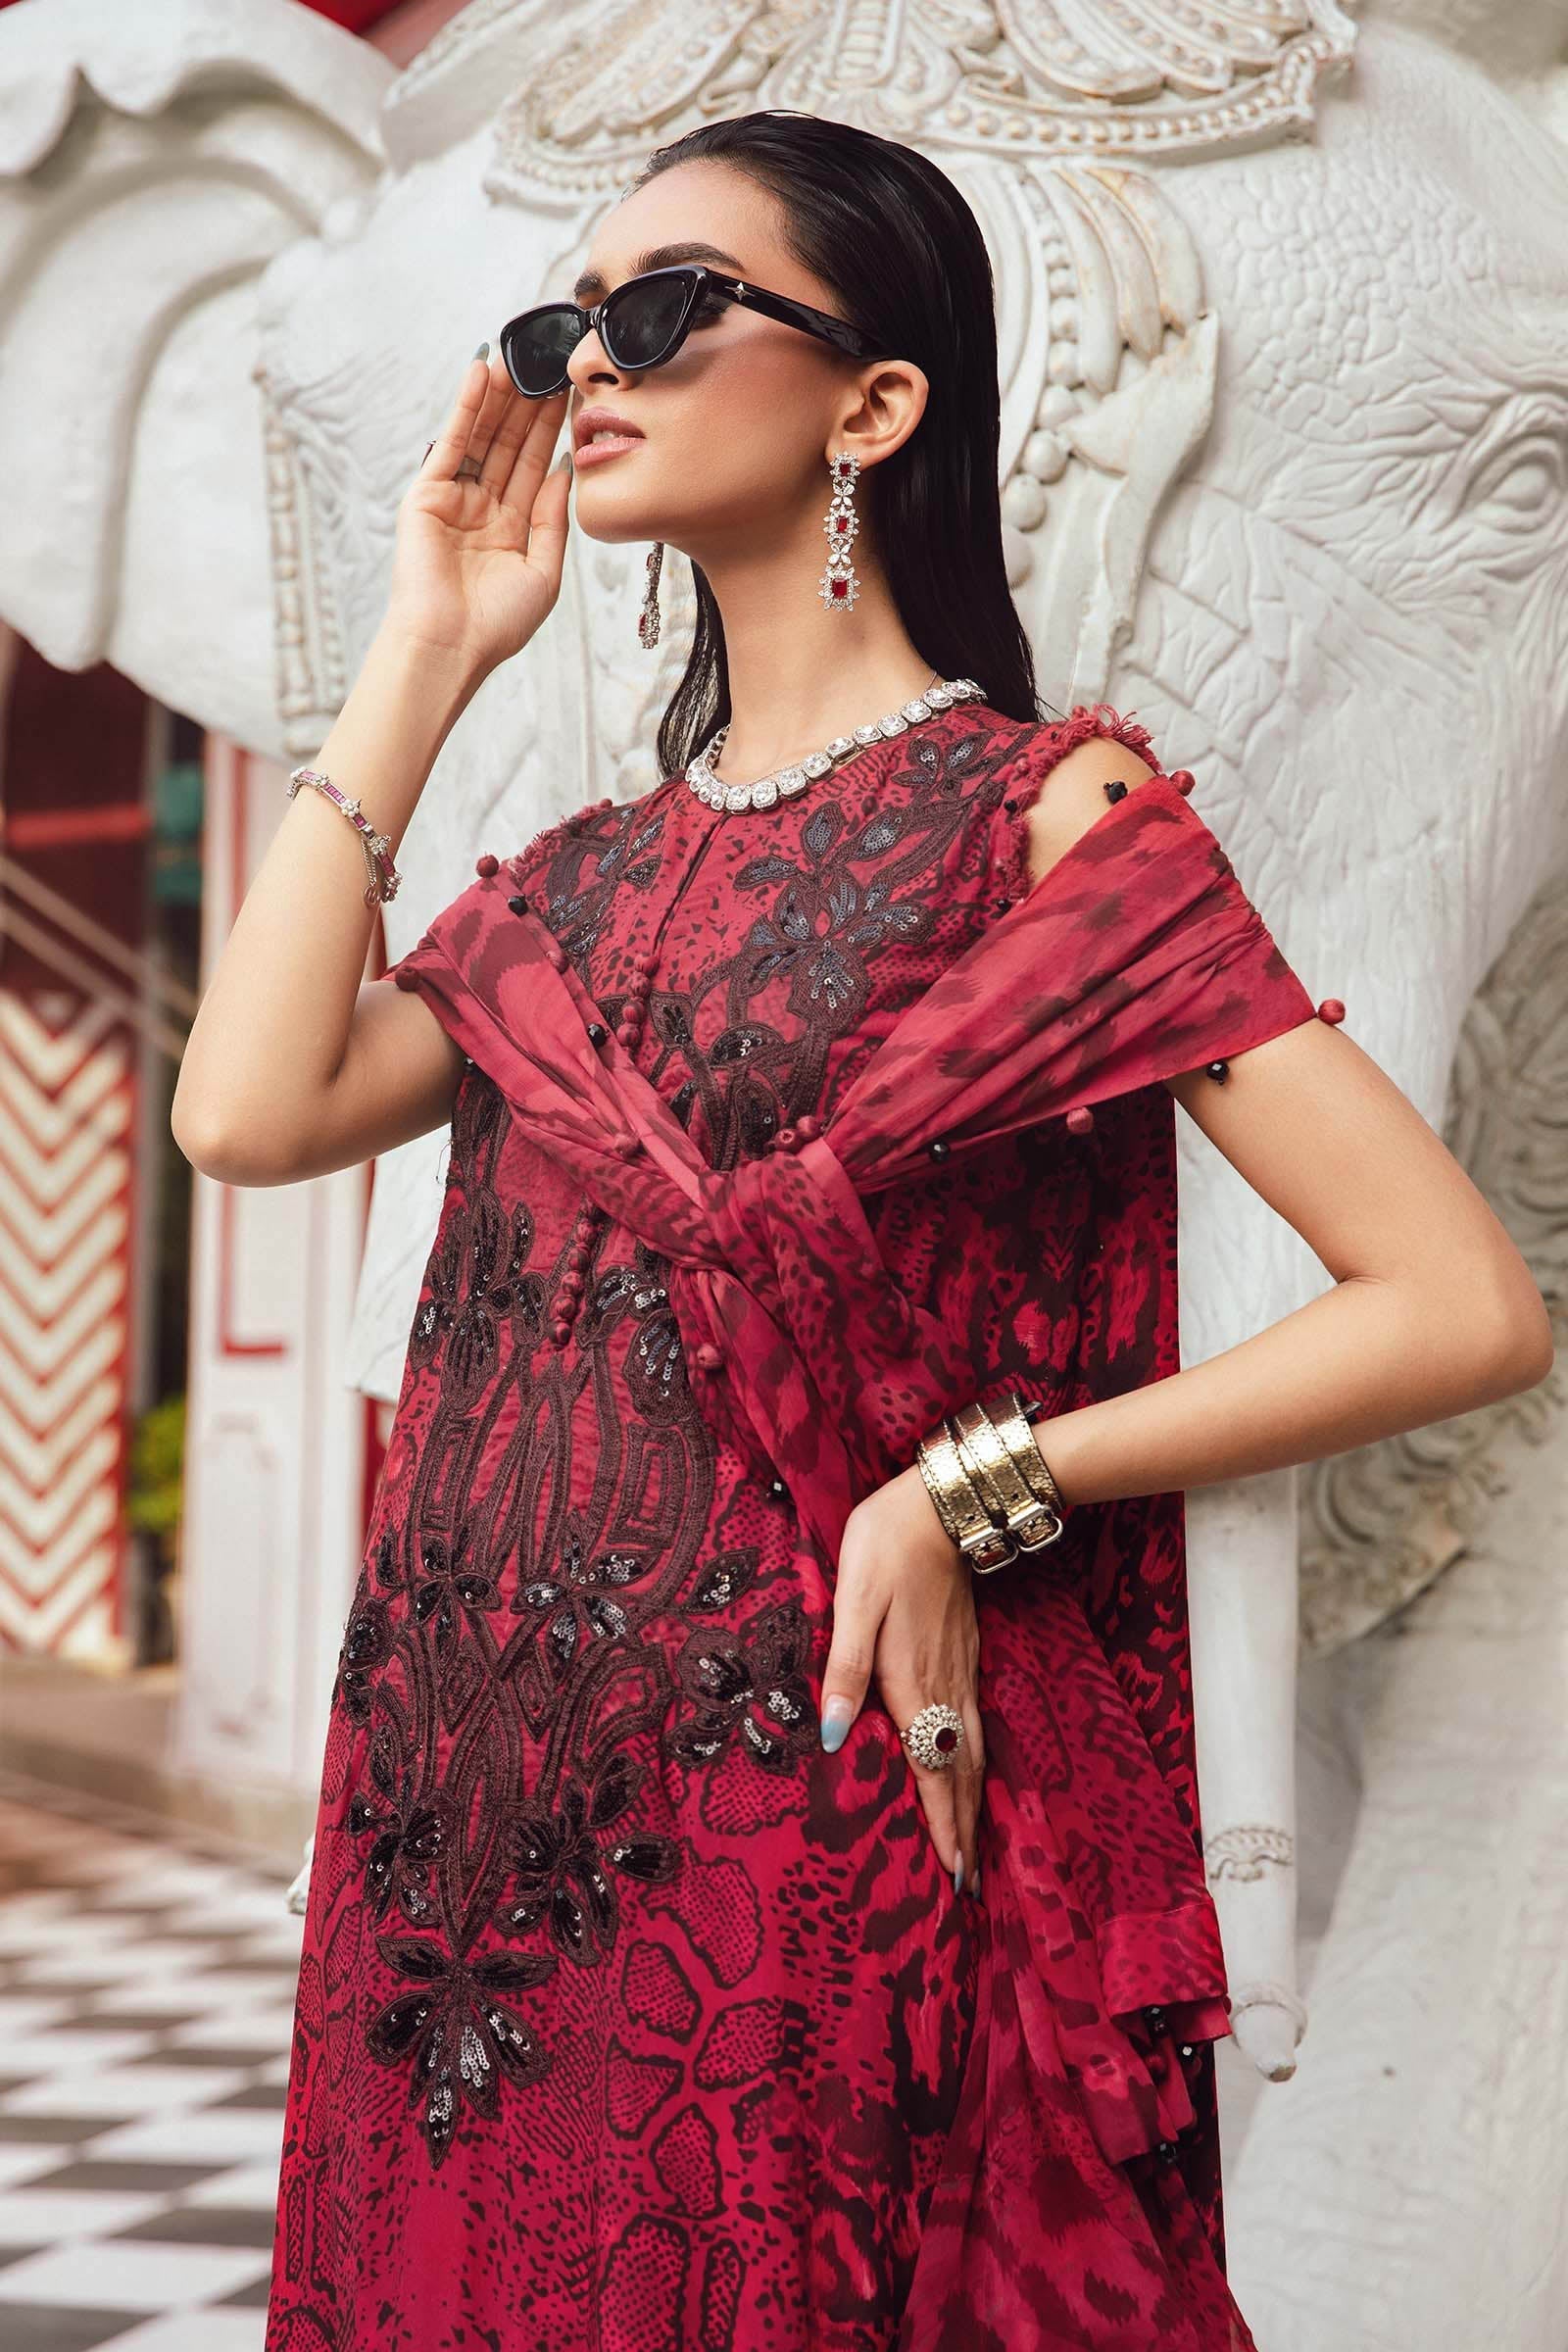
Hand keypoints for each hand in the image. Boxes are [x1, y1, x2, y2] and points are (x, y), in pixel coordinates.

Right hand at [382, 347, 571, 676]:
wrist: (449, 646)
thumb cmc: (495, 624)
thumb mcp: (543, 571)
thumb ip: (552, 518)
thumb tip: (564, 468)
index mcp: (511, 527)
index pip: (535, 465)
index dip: (552, 428)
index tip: (571, 390)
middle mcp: (483, 507)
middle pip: (510, 443)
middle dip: (529, 403)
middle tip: (550, 358)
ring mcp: (454, 497)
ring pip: (483, 435)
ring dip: (500, 395)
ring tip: (520, 354)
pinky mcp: (428, 493)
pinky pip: (452, 440)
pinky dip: (466, 405)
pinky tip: (482, 370)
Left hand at [820, 1461, 984, 1894]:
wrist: (941, 1504)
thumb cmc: (885, 1549)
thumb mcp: (853, 1602)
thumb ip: (843, 1668)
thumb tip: (828, 1735)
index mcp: (911, 1681)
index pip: (929, 1769)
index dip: (939, 1824)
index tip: (952, 1876)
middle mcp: (943, 1686)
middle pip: (958, 1772)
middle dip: (963, 1829)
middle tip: (969, 1884)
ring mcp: (961, 1670)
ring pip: (973, 1751)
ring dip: (973, 1801)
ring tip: (975, 1844)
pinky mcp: (966, 1653)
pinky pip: (976, 1726)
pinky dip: (976, 1763)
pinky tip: (971, 1770)